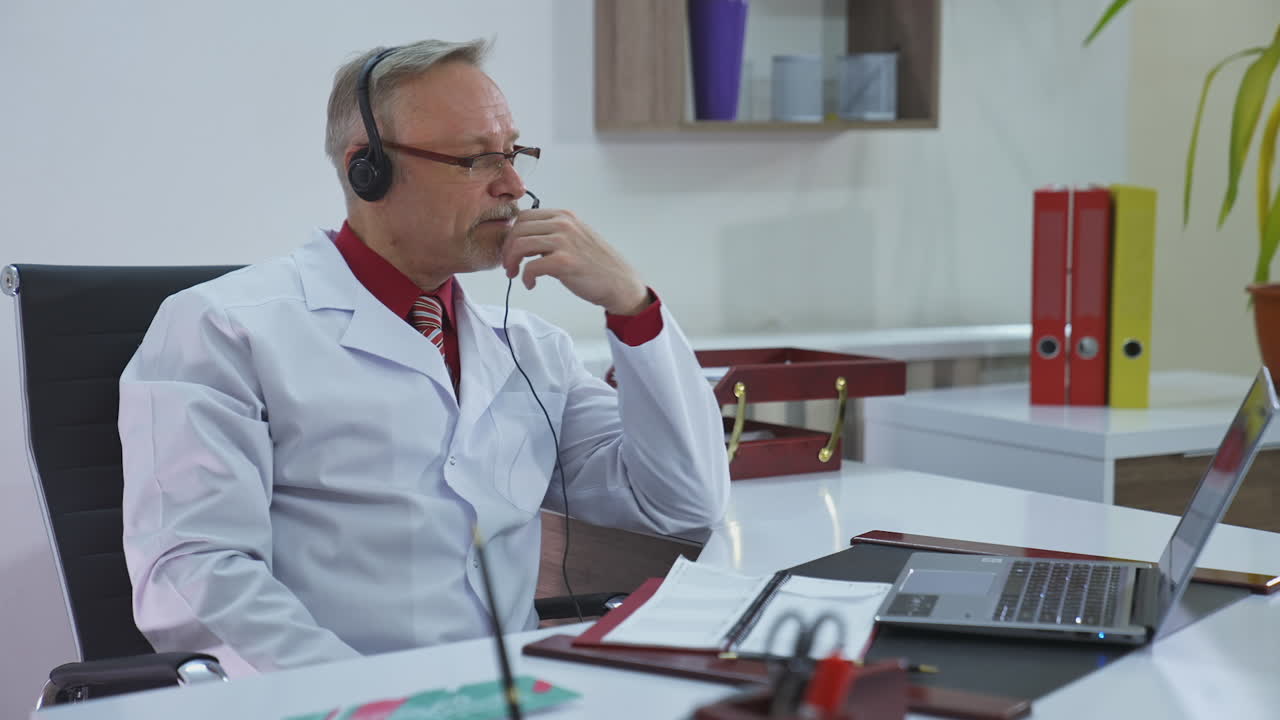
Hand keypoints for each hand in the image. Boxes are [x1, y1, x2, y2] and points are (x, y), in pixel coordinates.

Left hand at [501, 208, 650, 314]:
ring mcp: (564, 241)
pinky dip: (525, 277)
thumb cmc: (595, 264)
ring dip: (511, 262)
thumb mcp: (574, 237)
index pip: (524, 217)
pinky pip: (531, 267)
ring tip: (515, 274)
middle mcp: (563, 224)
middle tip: (509, 266)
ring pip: (519, 245)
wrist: (618, 282)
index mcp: (564, 216)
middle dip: (507, 249)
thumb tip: (522, 240)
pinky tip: (531, 284)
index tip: (511, 251)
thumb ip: (552, 233)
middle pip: (517, 230)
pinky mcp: (564, 262)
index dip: (511, 235)